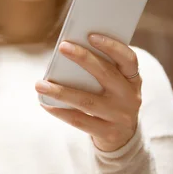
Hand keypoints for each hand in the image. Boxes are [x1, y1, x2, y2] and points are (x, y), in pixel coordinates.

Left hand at [35, 34, 141, 151]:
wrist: (123, 137)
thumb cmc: (111, 101)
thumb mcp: (116, 86)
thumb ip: (101, 70)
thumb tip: (69, 52)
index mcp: (133, 80)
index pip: (128, 59)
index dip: (112, 46)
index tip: (91, 35)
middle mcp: (129, 97)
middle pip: (105, 74)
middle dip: (83, 58)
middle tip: (62, 47)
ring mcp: (119, 117)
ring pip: (87, 101)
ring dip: (61, 91)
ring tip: (39, 84)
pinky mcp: (107, 133)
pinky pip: (79, 120)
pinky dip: (60, 111)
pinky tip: (45, 103)